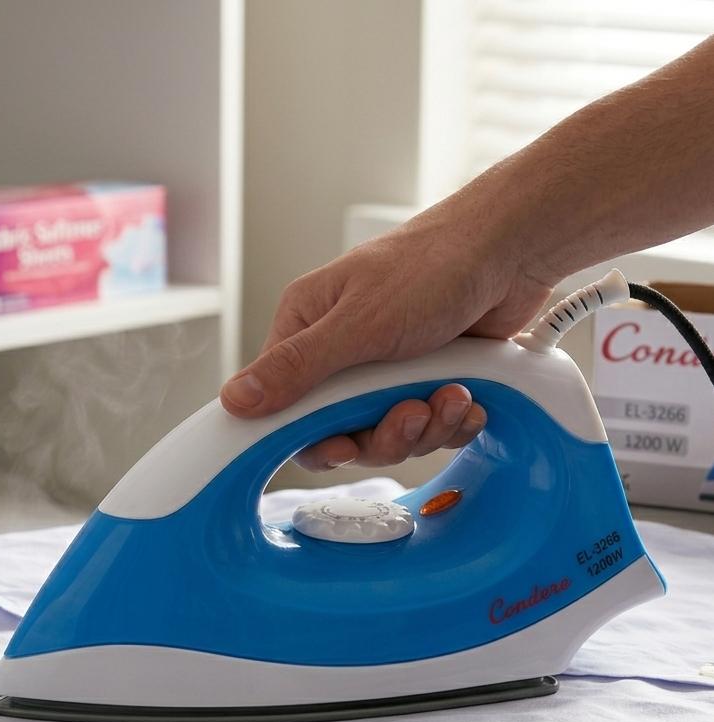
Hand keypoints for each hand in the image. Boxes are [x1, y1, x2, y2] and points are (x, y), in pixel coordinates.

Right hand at [220, 193, 554, 468]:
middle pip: (342, 432)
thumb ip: (296, 368)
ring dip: (425, 426)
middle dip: (383, 434)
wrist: (511, 251)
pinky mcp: (428, 382)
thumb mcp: (357, 323)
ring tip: (450, 396)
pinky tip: (468, 400)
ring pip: (390, 436)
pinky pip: (429, 429)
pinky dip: (451, 422)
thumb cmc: (431, 266)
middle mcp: (342, 355)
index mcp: (307, 330)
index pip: (284, 405)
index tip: (340, 447)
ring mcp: (387, 371)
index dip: (310, 436)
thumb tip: (232, 401)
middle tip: (410, 413)